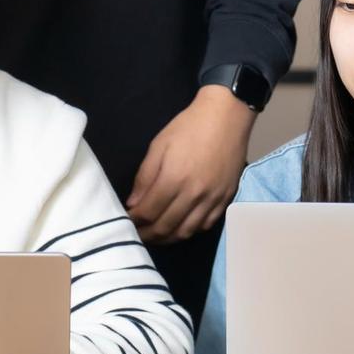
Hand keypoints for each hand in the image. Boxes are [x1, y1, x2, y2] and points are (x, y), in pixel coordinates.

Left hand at [126, 84, 253, 243]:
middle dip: (147, 234)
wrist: (226, 116)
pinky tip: (181, 226)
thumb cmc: (188, 127)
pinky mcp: (226, 198)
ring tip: (157, 234)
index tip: (127, 220)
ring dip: (168, 237)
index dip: (134, 221)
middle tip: (138, 233)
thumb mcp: (159, 145)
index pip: (148, 212)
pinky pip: (206, 225)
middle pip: (166, 227)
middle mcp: (194, 194)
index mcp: (173, 179)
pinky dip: (190, 231)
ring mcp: (212, 199)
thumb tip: (134, 203)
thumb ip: (144, 177)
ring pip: (186, 231)